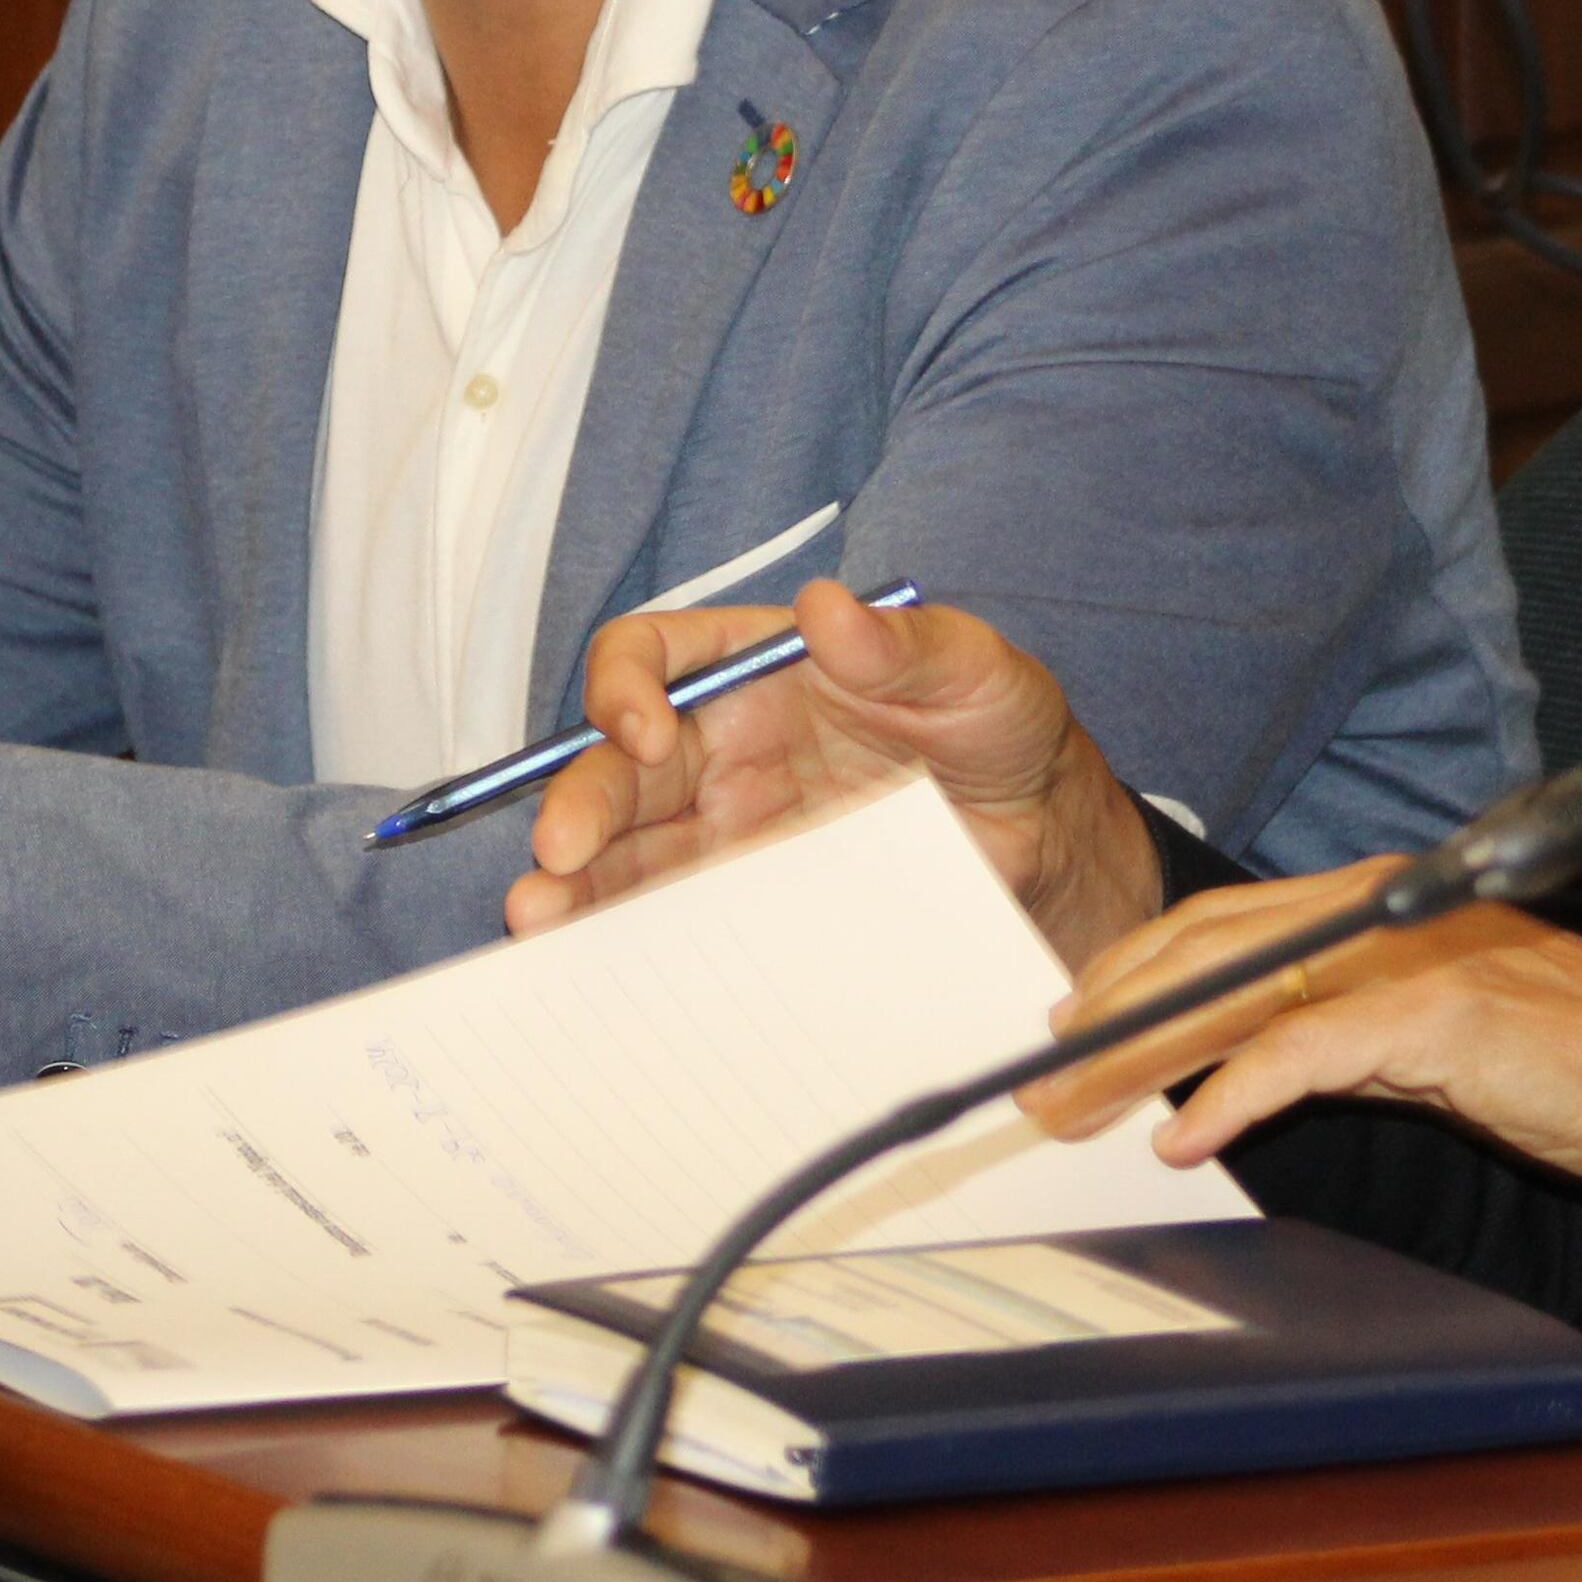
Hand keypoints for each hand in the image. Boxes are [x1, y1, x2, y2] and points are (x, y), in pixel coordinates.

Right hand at [507, 581, 1163, 963]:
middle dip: (578, 804)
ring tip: (538, 921)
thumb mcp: (973, 670)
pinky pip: (671, 924)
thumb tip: (827, 610)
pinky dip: (624, 945)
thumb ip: (904, 645)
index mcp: (755, 667)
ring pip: (625, 855)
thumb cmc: (999, 726)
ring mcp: (728, 834)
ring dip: (574, 886)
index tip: (644, 731)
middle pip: (616, 766)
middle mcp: (721, 748)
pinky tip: (589, 971)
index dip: (626, 685)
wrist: (1043, 838)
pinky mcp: (748, 908)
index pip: (653, 655)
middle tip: (559, 855)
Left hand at [1020, 864, 1581, 1283]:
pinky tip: (1185, 1137)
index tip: (1073, 1018)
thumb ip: (1348, 1038)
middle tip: (1041, 1075)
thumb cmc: (1577, 1063)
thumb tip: (1251, 1071)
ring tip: (1076, 1108)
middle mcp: (1382, 910)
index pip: (1224, 923)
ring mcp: (1405, 956)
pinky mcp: (1433, 1014)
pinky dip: (1233, 1095)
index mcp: (1380, 902)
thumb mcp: (1435, 1037)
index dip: (1137, 967)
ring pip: (1234, 992)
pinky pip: (1302, 1053)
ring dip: (1140, 1058)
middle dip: (1110, 1011)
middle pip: (1206, 947)